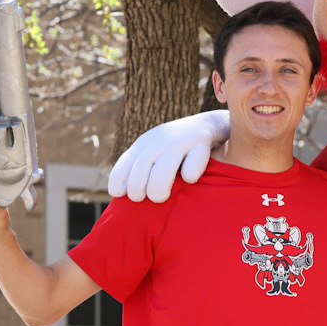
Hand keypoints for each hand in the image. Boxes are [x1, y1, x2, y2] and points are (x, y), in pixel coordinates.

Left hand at [108, 110, 230, 202]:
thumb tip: (117, 193)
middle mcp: (160, 140)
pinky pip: (192, 169)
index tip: (119, 194)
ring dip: (158, 188)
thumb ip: (138, 169)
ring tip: (161, 198)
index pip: (126, 161)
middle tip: (142, 199)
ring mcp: (181, 141)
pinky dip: (190, 176)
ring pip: (163, 169)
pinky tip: (190, 178)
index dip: (119, 180)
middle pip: (142, 166)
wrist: (209, 125)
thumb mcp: (154, 153)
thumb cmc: (177, 149)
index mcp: (146, 143)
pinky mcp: (201, 143)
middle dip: (138, 188)